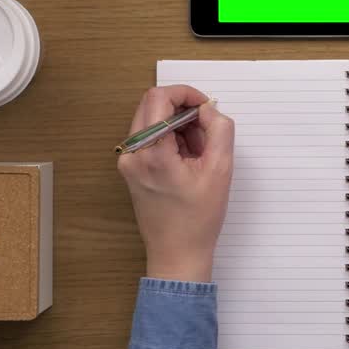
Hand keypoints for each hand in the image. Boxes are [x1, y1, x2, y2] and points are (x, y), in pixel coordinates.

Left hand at [117, 85, 233, 281]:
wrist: (177, 254)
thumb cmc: (198, 219)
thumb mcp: (221, 169)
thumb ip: (219, 129)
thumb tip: (207, 109)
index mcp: (152, 152)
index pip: (159, 98)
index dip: (186, 94)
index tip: (205, 107)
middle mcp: (132, 154)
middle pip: (152, 105)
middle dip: (182, 110)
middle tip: (204, 132)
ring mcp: (128, 162)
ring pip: (151, 120)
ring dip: (177, 125)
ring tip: (197, 152)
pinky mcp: (130, 169)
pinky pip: (149, 137)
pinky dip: (169, 139)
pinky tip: (186, 161)